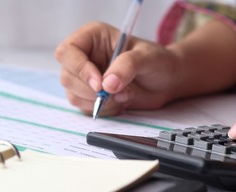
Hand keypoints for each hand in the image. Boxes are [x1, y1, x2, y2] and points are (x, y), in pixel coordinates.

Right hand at [55, 21, 181, 115]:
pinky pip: (86, 108)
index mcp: (92, 37)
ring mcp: (86, 78)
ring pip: (74, 95)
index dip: (80, 69)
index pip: (68, 52)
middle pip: (67, 77)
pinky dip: (104, 110)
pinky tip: (121, 102)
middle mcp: (85, 57)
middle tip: (117, 92)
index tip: (99, 84)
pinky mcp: (91, 96)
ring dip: (100, 102)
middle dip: (92, 91)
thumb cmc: (158, 62)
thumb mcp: (147, 57)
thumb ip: (127, 66)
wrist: (167, 82)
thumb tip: (107, 84)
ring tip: (125, 95)